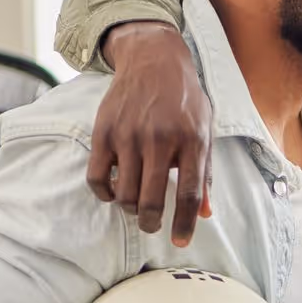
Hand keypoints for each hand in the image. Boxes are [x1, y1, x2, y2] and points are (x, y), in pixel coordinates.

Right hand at [88, 22, 213, 246]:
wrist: (153, 60)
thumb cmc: (184, 100)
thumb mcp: (205, 131)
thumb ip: (204, 173)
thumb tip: (204, 213)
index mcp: (191, 141)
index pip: (188, 194)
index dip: (184, 223)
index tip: (180, 242)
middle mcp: (160, 140)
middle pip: (151, 200)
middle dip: (152, 223)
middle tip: (153, 227)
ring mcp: (128, 136)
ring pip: (124, 194)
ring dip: (130, 209)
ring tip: (136, 206)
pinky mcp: (103, 132)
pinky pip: (97, 178)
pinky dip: (104, 193)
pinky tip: (113, 193)